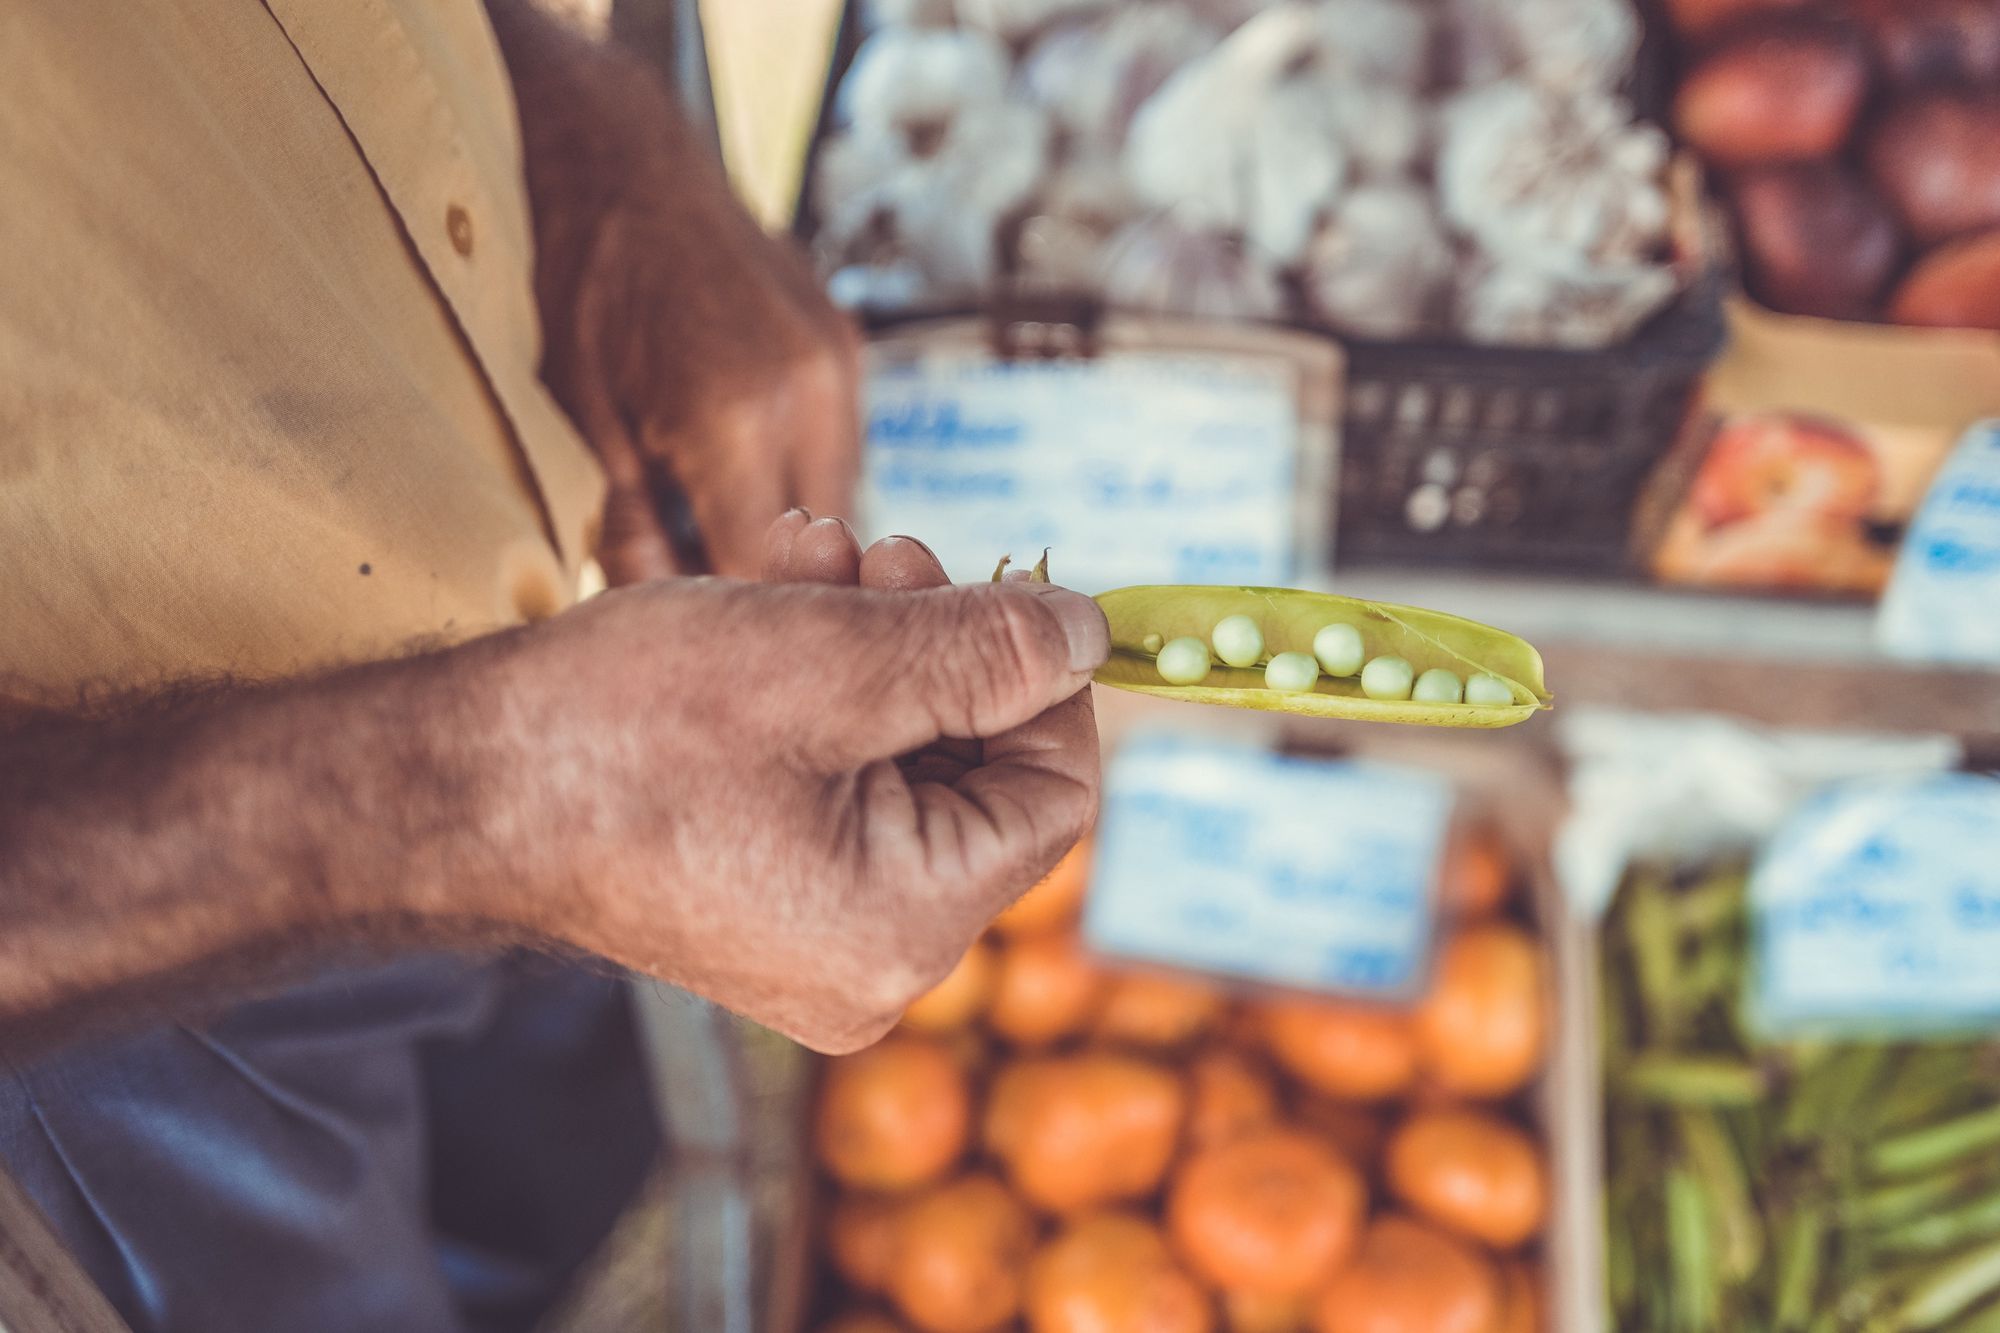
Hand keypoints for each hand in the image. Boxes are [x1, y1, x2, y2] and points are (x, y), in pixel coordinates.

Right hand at [474, 527, 1105, 1051]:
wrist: (442, 785)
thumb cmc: (620, 731)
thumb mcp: (832, 660)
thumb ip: (986, 650)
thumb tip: (1091, 634)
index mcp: (906, 927)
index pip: (1053, 796)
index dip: (1046, 681)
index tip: (1006, 588)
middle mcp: (870, 963)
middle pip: (975, 775)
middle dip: (941, 643)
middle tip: (885, 551)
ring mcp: (810, 940)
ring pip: (902, 764)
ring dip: (876, 643)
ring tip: (813, 556)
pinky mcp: (759, 900)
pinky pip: (836, 789)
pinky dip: (823, 691)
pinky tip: (779, 601)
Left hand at [495, 4, 861, 583]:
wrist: (619, 158)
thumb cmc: (575, 281)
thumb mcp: (576, 417)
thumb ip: (628, 526)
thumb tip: (655, 610)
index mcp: (735, 420)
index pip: (758, 577)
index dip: (729, 627)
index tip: (699, 653)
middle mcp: (811, 396)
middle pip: (820, 554)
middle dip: (769, 592)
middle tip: (709, 613)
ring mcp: (840, 366)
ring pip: (840, 507)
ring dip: (793, 539)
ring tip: (721, 544)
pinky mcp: (847, 348)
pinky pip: (839, 452)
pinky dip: (798, 482)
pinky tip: (744, 479)